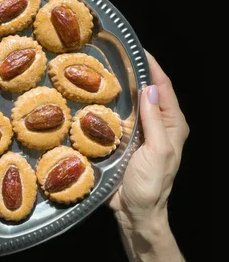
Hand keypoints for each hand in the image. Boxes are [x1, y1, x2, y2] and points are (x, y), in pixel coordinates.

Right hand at [108, 51, 189, 232]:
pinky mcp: (121, 141)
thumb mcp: (157, 152)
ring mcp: (137, 133)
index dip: (152, 66)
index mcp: (171, 125)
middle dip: (132, 73)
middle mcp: (156, 124)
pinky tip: (89, 99)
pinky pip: (113, 118)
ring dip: (116, 89)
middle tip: (110, 55)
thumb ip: (154, 122)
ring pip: (127, 104)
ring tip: (97, 72)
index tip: (136, 48)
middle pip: (145, 92)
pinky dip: (105, 107)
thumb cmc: (150, 185)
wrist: (135, 213)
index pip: (163, 87)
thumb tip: (148, 89)